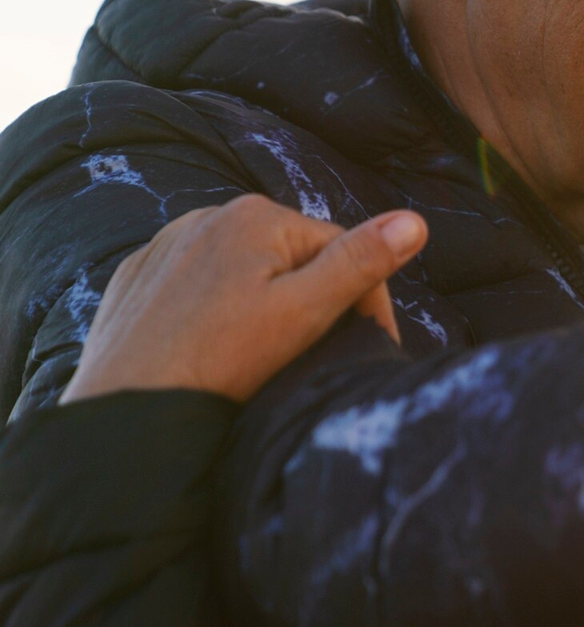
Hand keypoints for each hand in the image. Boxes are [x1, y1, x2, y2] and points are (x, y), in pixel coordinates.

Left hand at [60, 195, 427, 403]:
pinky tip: (214, 348)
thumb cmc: (222, 362)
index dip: (364, 299)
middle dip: (313, 299)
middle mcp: (209, 215)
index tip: (370, 346)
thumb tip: (415, 221)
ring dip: (264, 303)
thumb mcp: (306, 312)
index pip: (340, 248)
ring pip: (243, 269)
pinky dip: (214, 310)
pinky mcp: (137, 278)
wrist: (126, 411)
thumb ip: (361, 262)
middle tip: (315, 356)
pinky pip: (195, 284)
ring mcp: (166, 245)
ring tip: (263, 357)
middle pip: (291, 257)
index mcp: (259, 215)